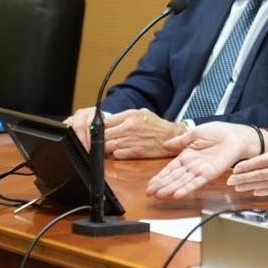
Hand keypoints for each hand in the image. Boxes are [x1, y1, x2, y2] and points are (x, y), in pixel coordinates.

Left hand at [65, 107, 184, 158]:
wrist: (171, 137)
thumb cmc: (156, 125)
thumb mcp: (140, 113)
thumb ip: (123, 116)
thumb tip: (107, 120)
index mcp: (129, 116)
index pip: (104, 122)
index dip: (98, 128)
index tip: (96, 131)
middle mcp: (129, 127)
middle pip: (103, 135)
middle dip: (99, 139)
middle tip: (98, 141)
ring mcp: (131, 140)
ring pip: (108, 146)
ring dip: (105, 148)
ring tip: (107, 147)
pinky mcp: (135, 152)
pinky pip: (116, 155)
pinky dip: (114, 155)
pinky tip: (117, 152)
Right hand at [146, 122, 261, 198]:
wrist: (236, 136)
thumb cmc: (219, 132)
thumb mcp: (195, 133)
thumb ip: (180, 141)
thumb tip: (166, 144)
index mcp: (187, 155)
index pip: (170, 168)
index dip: (160, 177)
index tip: (150, 184)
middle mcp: (192, 165)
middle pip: (173, 177)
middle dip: (161, 185)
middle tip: (149, 192)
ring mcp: (200, 170)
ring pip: (182, 182)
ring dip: (170, 189)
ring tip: (159, 195)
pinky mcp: (209, 173)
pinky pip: (196, 183)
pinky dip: (186, 188)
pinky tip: (177, 194)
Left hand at [226, 113, 267, 195]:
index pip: (263, 161)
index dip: (248, 165)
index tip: (236, 168)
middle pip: (261, 175)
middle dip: (244, 178)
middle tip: (231, 181)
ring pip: (267, 184)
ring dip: (251, 186)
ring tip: (238, 188)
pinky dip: (266, 192)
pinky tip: (256, 192)